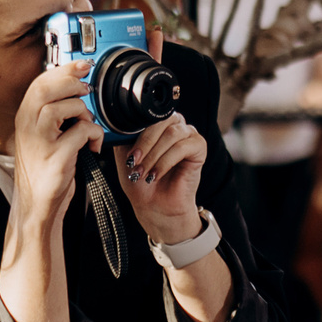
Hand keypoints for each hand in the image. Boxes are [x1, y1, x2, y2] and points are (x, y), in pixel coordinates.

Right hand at [11, 62, 105, 214]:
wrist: (36, 205)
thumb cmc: (43, 169)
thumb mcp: (41, 136)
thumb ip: (51, 113)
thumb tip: (74, 87)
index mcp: (24, 119)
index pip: (39, 83)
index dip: (63, 70)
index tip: (82, 65)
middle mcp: (28, 128)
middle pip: (45, 90)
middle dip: (71, 82)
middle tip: (86, 90)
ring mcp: (40, 143)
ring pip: (60, 108)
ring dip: (81, 110)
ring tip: (86, 122)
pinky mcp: (56, 159)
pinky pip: (81, 132)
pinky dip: (94, 134)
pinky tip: (93, 145)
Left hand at [119, 111, 207, 244]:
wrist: (154, 206)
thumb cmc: (141, 182)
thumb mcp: (126, 155)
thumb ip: (125, 136)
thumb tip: (122, 124)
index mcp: (157, 124)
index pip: (148, 115)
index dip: (136, 133)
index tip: (128, 155)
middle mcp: (175, 126)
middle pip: (161, 121)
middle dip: (145, 144)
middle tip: (135, 164)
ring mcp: (188, 135)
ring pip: (171, 134)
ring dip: (154, 155)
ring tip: (144, 172)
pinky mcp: (199, 148)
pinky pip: (182, 147)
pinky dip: (166, 161)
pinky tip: (157, 174)